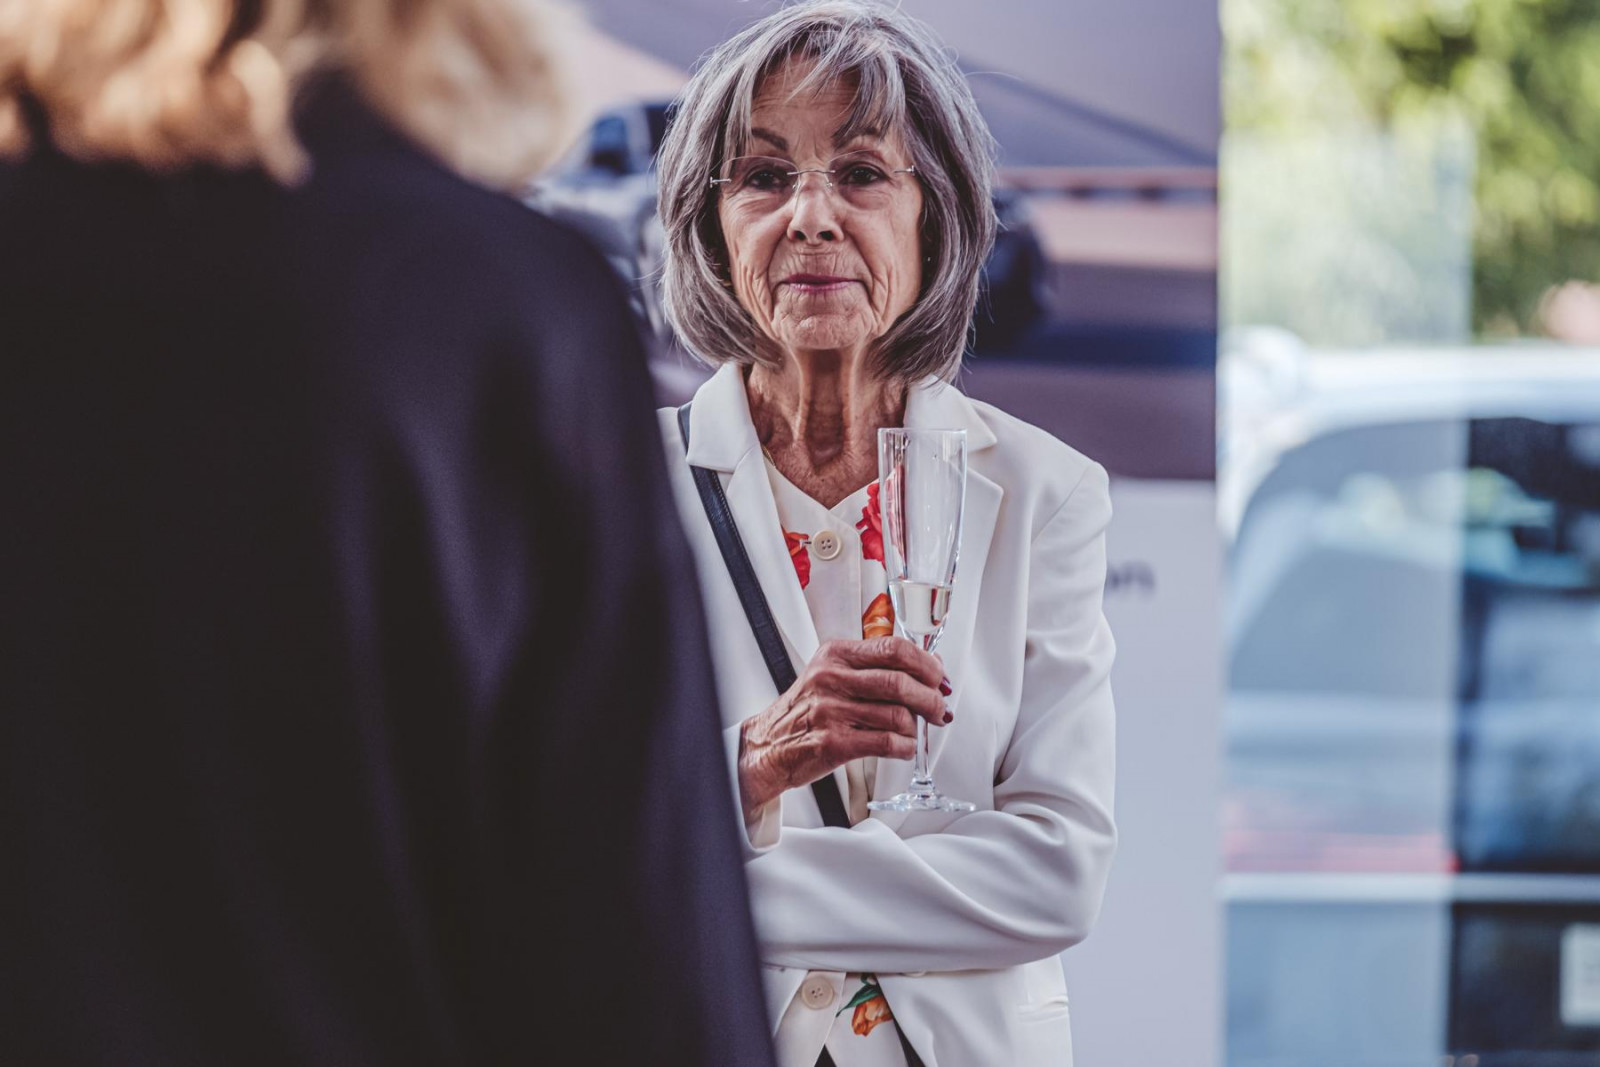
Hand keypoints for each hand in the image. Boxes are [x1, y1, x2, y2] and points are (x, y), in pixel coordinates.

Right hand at [737, 636, 950, 819]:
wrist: (769, 744)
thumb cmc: (806, 710)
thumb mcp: (833, 673)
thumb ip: (875, 667)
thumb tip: (929, 666)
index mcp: (836, 655)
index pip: (893, 649)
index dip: (926, 664)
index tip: (939, 678)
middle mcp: (832, 678)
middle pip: (899, 682)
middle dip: (930, 698)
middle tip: (939, 708)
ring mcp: (831, 711)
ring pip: (897, 714)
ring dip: (916, 726)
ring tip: (915, 731)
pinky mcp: (834, 742)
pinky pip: (886, 743)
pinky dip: (904, 747)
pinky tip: (903, 747)